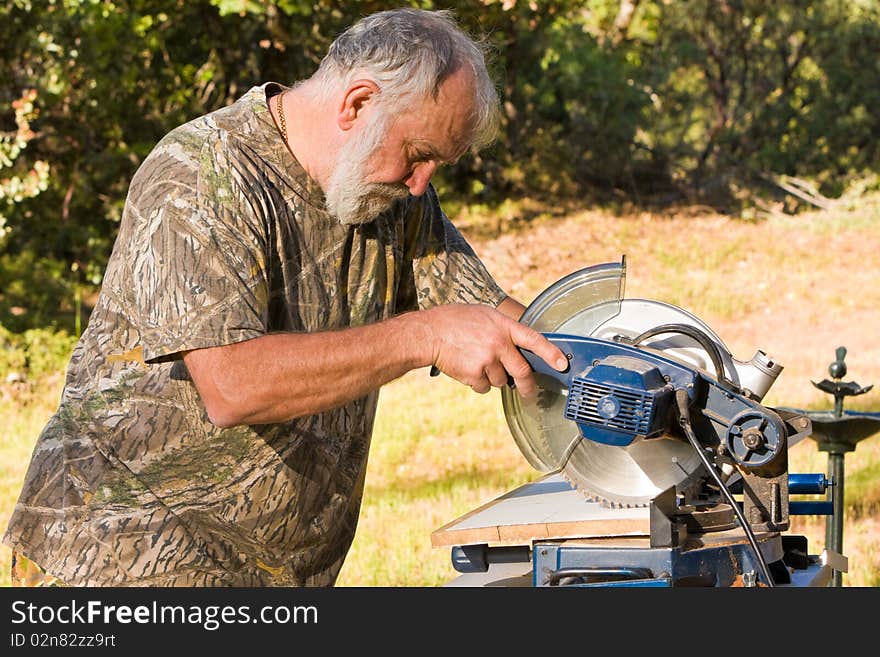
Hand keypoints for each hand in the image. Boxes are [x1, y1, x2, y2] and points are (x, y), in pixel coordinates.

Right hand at [422, 304, 568, 397]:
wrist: (429, 333)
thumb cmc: (455, 321)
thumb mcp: (485, 315)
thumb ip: (503, 330)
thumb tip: (519, 348)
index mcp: (503, 326)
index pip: (534, 340)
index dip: (550, 353)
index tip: (562, 364)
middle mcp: (499, 344)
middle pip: (522, 372)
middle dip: (528, 386)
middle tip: (530, 392)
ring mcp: (487, 360)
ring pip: (501, 381)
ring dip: (494, 378)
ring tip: (477, 363)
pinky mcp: (474, 375)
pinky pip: (484, 388)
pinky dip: (478, 383)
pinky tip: (468, 369)